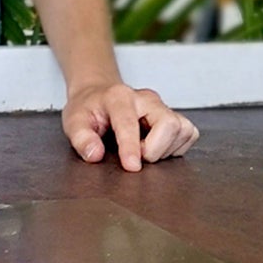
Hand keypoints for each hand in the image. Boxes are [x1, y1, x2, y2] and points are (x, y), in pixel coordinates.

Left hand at [62, 82, 199, 169]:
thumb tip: (95, 155)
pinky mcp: (174, 115)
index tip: (132, 167)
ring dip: (165, 149)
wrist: (98, 94)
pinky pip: (188, 134)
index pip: (129, 122)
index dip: (131, 147)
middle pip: (168, 123)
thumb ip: (82, 138)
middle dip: (154, 149)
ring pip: (182, 129)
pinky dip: (176, 147)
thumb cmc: (88, 109)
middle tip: (136, 156)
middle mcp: (146, 98)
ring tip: (144, 150)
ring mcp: (163, 106)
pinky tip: (157, 147)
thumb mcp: (74, 121)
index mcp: (119, 97)